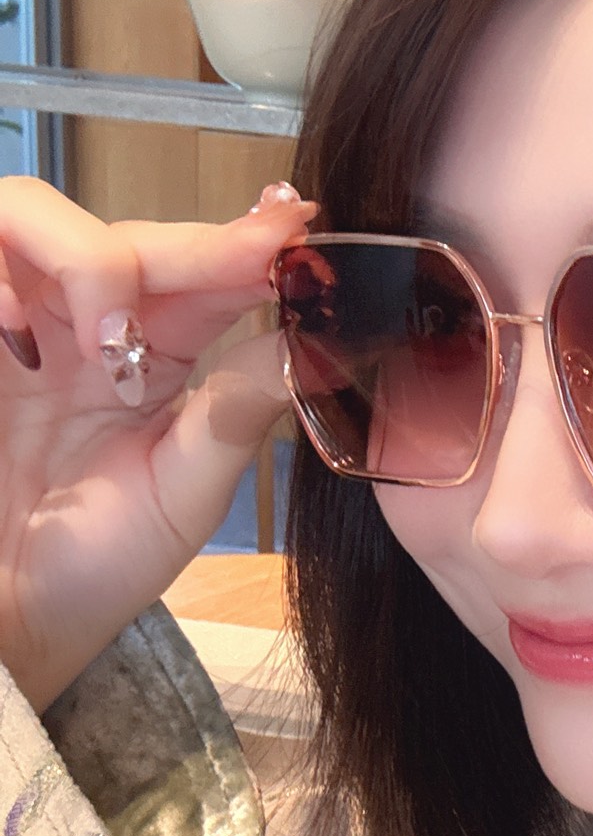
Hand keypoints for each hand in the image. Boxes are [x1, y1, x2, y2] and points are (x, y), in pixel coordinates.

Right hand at [0, 176, 317, 711]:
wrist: (6, 621)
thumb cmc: (92, 563)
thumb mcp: (184, 490)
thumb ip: (240, 410)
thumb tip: (318, 344)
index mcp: (146, 352)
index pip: (197, 273)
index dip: (243, 245)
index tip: (294, 229)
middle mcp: (77, 320)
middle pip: (124, 233)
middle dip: (184, 249)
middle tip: (236, 267)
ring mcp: (8, 320)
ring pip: (31, 214)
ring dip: (85, 257)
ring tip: (101, 338)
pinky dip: (0, 280)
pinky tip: (19, 334)